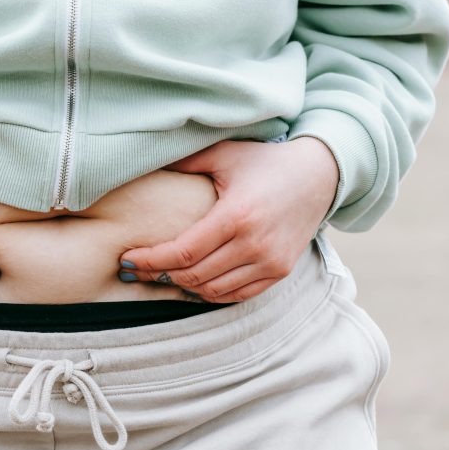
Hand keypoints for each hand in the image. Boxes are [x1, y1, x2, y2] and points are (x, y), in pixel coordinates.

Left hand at [118, 137, 338, 302]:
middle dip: (159, 275)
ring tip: (162, 275)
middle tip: (138, 269)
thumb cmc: (266, 162)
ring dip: (183, 287)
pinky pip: (236, 295)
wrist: (320, 175)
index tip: (128, 259)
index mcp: (236, 216)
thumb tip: (145, 162)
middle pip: (193, 276)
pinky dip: (210, 294)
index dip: (150, 260)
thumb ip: (185, 162)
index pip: (182, 252)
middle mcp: (254, 244)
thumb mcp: (225, 154)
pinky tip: (193, 283)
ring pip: (213, 291)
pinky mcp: (280, 272)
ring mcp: (270, 262)